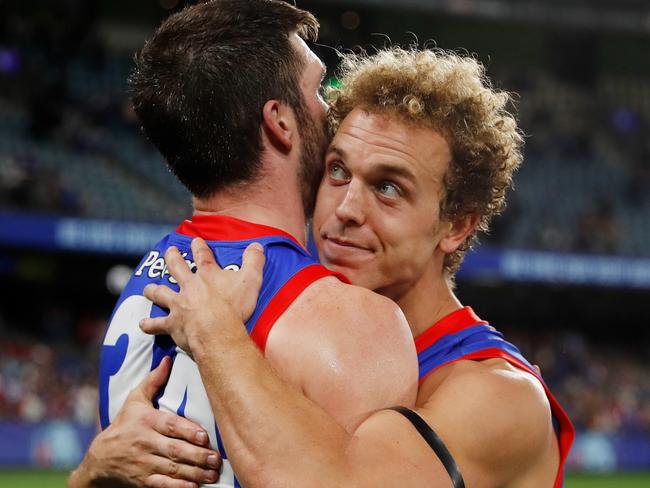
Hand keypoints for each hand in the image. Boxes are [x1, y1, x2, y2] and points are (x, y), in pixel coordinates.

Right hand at [69, 357, 220, 487]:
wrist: (101, 458)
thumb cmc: (125, 424)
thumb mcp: (135, 400)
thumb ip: (153, 381)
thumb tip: (168, 358)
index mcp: (147, 421)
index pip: (170, 426)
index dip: (188, 432)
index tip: (205, 437)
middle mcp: (146, 443)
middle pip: (175, 450)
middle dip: (197, 456)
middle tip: (216, 459)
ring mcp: (144, 464)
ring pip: (172, 469)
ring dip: (195, 473)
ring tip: (213, 473)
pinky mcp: (144, 481)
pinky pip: (162, 485)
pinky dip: (178, 487)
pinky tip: (194, 487)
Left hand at [140, 238, 264, 354]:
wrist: (217, 331)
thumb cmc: (234, 307)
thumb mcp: (251, 280)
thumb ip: (254, 261)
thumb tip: (257, 246)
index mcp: (208, 274)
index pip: (202, 255)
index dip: (199, 247)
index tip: (196, 241)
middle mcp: (190, 286)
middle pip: (176, 267)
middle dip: (172, 258)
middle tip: (169, 251)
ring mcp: (179, 305)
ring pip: (161, 293)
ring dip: (154, 290)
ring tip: (149, 288)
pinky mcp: (173, 324)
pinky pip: (158, 324)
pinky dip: (149, 325)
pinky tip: (143, 325)